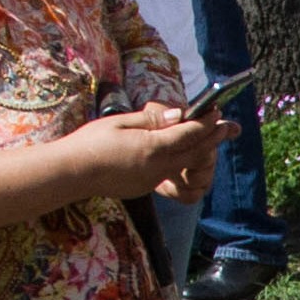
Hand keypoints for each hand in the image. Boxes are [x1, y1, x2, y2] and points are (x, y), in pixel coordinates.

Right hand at [77, 102, 230, 199]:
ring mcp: (152, 181)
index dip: (205, 123)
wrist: (71, 174)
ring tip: (208, 138)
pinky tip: (181, 152)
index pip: (188, 134)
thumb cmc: (90, 143)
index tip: (216, 112)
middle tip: (227, 126)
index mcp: (151, 148)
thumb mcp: (120, 122)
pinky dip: (181, 162)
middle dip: (212, 139)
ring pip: (185, 166)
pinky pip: (170, 174)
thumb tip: (179, 115)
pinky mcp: (146, 187)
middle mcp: (156, 168)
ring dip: (199, 151)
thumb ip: (152, 120)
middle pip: (195, 153)